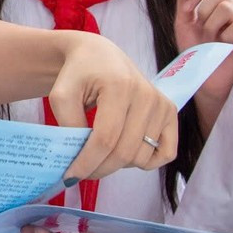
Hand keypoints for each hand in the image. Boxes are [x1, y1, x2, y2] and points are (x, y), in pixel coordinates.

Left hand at [52, 31, 177, 181]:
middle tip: (80, 172)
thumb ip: (69, 124)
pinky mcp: (171, 113)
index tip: (70, 176)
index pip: (105, 138)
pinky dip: (145, 162)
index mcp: (119, 86)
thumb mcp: (61, 95)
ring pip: (142, 157)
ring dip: (117, 165)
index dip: (87, 162)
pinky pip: (165, 153)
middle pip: (124, 152)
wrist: (99, 56)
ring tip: (100, 153)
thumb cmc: (78, 75)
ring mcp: (162, 105)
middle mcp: (147, 96)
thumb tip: (80, 155)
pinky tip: (125, 153)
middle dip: (99, 169)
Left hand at [175, 0, 232, 126]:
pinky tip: (224, 47)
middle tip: (201, 29)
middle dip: (203, 10)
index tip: (186, 10)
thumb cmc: (196, 54)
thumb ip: (183, 8)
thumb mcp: (184, 28)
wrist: (205, 80)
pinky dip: (225, 36)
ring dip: (211, 25)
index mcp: (214, 6)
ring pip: (227, 7)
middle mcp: (230, 11)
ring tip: (212, 41)